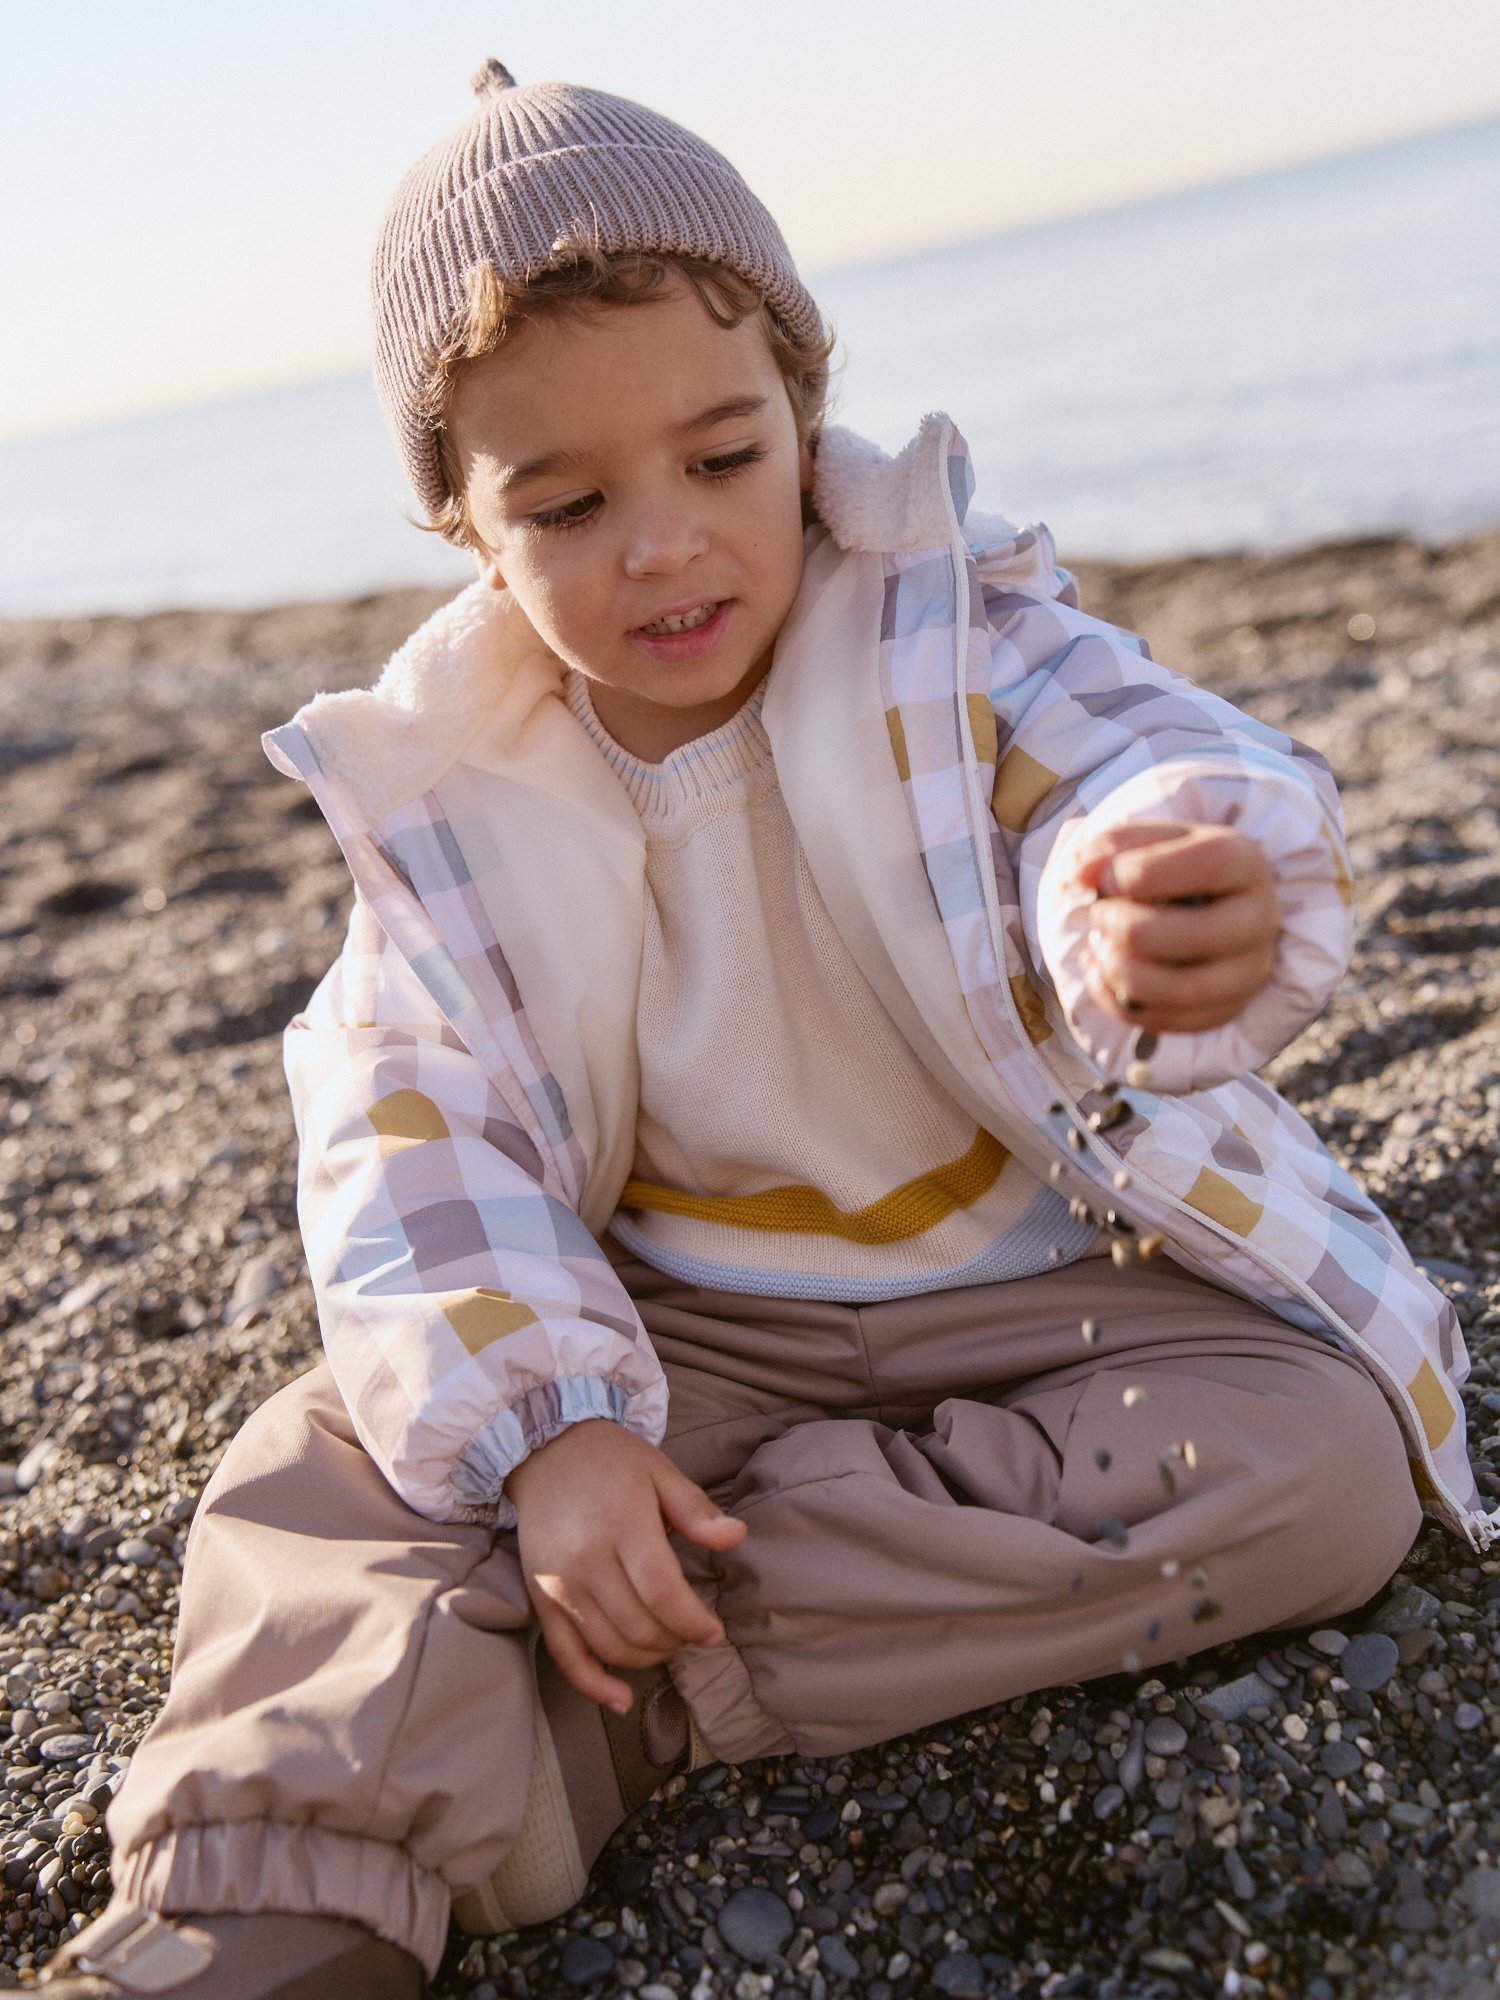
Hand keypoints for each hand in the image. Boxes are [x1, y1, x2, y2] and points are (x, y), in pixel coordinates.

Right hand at [507, 1419, 746, 1712]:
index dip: (694, 1622)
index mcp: (620, 1524)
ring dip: (647, 1658)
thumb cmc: (611, 1462)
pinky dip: (593, 1684)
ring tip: (667, 1643)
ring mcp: (558, 1584)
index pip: (663, 1594)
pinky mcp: (540, 1599)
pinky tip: (620, 1698)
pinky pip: (564, 1656)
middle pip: (639, 1627)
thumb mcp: (660, 1472)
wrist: (543, 1450)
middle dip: (676, 1641)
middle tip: (692, 1632)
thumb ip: (697, 1510)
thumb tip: (736, 1537)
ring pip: (610, 1646)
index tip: (713, 1630)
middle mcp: (585, 1560)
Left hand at [1072, 820, 1279, 1036]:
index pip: (1210, 864)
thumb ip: (1113, 845)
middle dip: (1127, 929)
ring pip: (1183, 989)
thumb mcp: (1148, 843)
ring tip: (1096, 946)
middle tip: (1098, 915)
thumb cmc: (1170, 869)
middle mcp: (1260, 919)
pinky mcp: (1226, 1009)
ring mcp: (1249, 971)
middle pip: (1195, 936)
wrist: (1198, 906)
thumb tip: (1084, 873)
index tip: (1106, 879)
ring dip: (1121, 971)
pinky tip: (1099, 971)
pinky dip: (1117, 1001)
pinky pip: (1167, 1021)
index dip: (1146, 872)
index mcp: (1246, 862)